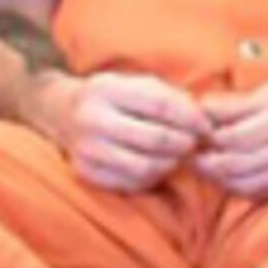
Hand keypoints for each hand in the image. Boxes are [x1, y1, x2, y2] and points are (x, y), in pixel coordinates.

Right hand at [30, 68, 211, 192]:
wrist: (61, 112)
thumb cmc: (112, 97)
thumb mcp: (136, 84)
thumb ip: (169, 97)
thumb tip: (203, 122)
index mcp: (107, 89)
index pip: (160, 106)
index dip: (190, 119)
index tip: (206, 127)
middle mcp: (92, 119)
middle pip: (155, 140)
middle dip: (184, 144)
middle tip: (194, 145)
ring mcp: (86, 149)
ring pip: (145, 167)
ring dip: (170, 164)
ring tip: (177, 156)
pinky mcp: (85, 172)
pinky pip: (130, 183)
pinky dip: (152, 178)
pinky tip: (156, 166)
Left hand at [196, 69, 267, 202]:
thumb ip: (242, 101)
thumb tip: (203, 108)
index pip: (234, 129)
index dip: (206, 130)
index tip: (192, 125)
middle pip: (235, 160)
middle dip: (206, 157)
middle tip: (190, 150)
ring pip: (244, 180)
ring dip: (218, 175)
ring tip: (204, 163)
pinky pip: (260, 190)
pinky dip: (237, 186)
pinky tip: (227, 174)